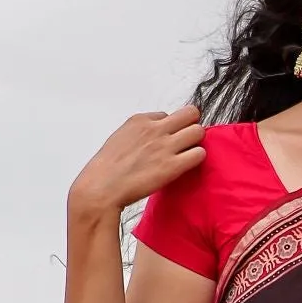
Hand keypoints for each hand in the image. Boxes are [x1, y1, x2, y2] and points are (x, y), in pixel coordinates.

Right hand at [69, 108, 205, 221]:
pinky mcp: (173, 166)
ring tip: (187, 154)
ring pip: (198, 131)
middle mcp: (155, 129)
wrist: (102, 188)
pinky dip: (197, 158)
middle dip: (191, 126)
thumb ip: (140, 132)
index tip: (164, 140)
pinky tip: (187, 165)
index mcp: (140, 120)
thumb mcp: (121, 137)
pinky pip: (199, 153)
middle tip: (186, 142)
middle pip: (190, 114)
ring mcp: (165, 146)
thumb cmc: (107, 168)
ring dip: (196, 142)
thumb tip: (154, 135)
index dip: (169, 128)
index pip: (168, 114)